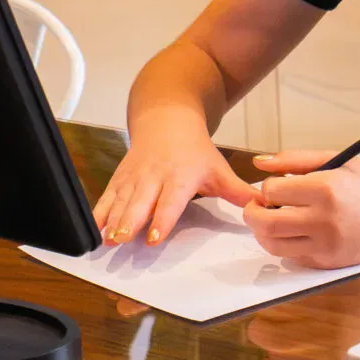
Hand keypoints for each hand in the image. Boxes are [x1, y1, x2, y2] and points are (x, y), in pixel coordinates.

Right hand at [92, 114, 254, 246]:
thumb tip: (266, 206)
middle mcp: (154, 177)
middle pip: (140, 202)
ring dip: (112, 220)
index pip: (170, 201)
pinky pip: (107, 196)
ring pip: (121, 201)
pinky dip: (98, 212)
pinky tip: (92, 229)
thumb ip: (238, 192)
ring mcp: (134, 178)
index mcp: (180, 176)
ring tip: (106, 240)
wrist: (167, 120)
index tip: (154, 238)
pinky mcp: (119, 179)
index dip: (161, 219)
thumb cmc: (195, 150)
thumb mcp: (219, 169)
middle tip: (121, 240)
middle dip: (130, 221)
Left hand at [244, 159, 359, 269]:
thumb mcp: (336, 159)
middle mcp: (324, 220)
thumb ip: (294, 159)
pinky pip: (292, 256)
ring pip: (273, 244)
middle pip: (265, 222)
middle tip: (259, 205)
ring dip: (264, 231)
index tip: (276, 185)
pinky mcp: (329, 262)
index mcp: (326, 189)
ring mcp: (326, 245)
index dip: (268, 187)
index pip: (271, 191)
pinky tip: (296, 231)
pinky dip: (285, 244)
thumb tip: (258, 162)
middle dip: (254, 212)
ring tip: (274, 218)